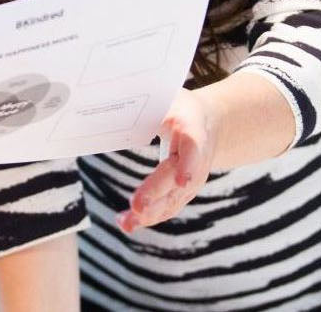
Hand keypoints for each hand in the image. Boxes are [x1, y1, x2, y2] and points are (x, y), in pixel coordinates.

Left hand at [118, 88, 215, 232]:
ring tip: (126, 223)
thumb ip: (147, 104)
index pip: (193, 147)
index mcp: (193, 128)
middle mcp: (197, 159)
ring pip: (173, 200)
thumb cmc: (180, 108)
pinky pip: (166, 207)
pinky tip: (126, 223)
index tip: (181, 180)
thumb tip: (112, 105)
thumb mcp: (168, 97)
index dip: (188, 164)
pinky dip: (147, 217)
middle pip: (178, 179)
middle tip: (137, 207)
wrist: (209, 123)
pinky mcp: (183, 192)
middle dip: (157, 193)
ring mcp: (192, 179)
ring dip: (150, 214)